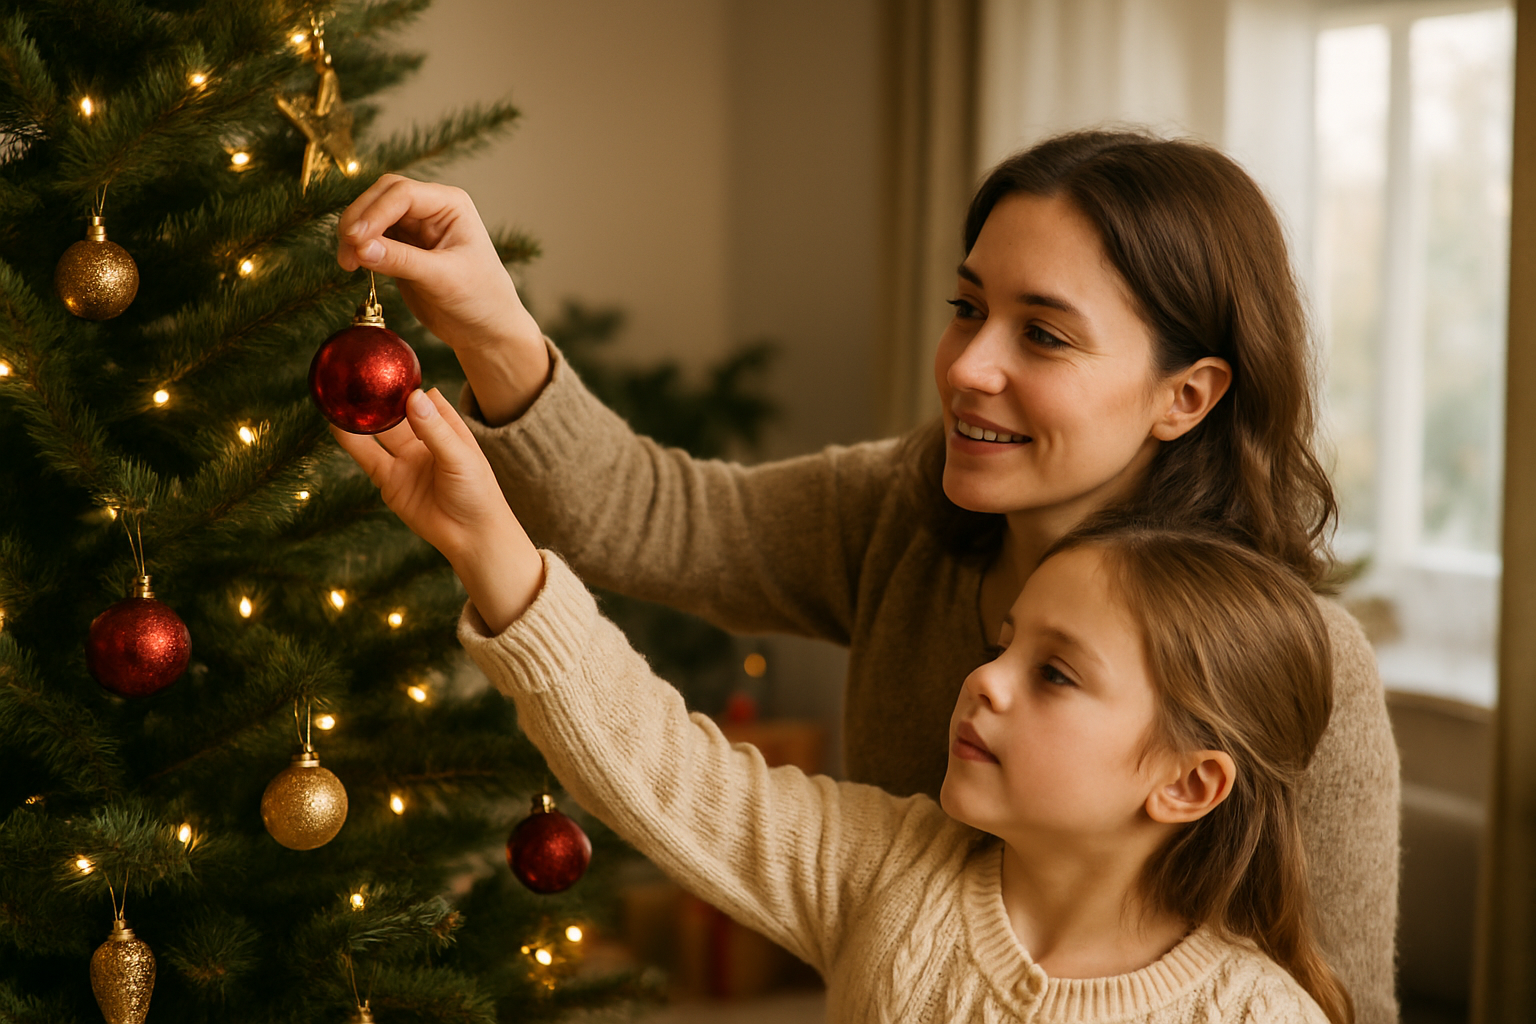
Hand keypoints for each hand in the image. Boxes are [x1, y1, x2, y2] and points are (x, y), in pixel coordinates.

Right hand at [331, 388, 543, 631]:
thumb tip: (413, 396)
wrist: (472, 537)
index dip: (409, 382)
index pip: (426, 397)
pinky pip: (367, 457)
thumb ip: (435, 430)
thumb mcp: (460, 457)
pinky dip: (351, 441)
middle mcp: (424, 441)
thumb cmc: (478, 494)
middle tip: (357, 371)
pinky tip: (335, 423)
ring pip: (378, 432)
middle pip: (397, 412)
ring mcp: (406, 460)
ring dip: (361, 415)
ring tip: (339, 392)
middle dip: (379, 394)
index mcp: (448, 428)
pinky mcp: (390, 481)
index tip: (390, 361)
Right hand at [337, 175, 550, 424]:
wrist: (485, 329)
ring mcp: (415, 226)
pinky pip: (371, 237)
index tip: (355, 239)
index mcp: (450, 204)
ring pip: (371, 215)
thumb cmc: (480, 299)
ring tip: (348, 263)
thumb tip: (360, 247)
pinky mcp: (401, 247)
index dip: (374, 213)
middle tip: (347, 251)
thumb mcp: (443, 279)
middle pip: (381, 196)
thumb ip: (402, 260)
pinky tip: (353, 264)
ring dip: (354, 234)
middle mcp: (431, 208)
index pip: (403, 194)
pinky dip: (358, 247)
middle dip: (359, 219)